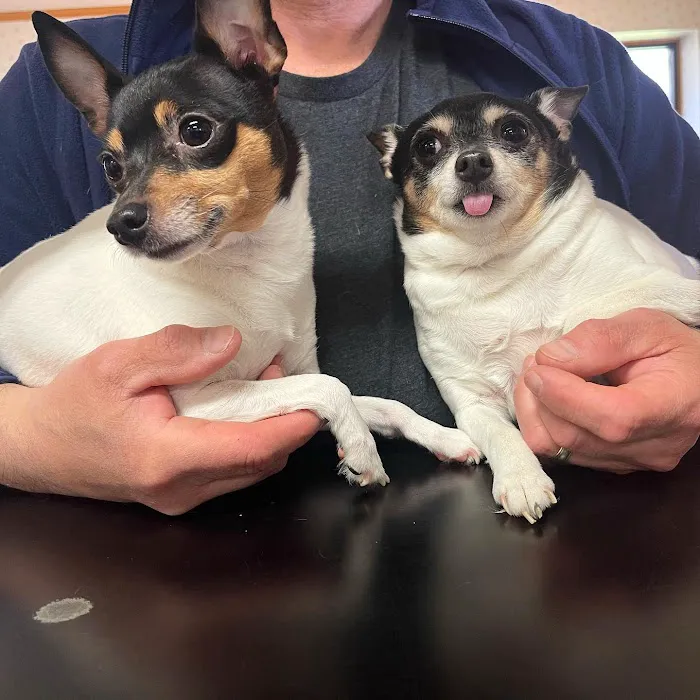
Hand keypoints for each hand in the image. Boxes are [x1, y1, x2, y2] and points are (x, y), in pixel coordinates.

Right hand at [0, 325, 319, 513]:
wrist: (41, 447)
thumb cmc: (75, 404)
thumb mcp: (118, 363)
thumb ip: (177, 351)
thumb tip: (232, 343)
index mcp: (167, 458)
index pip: (253, 448)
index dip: (292, 424)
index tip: (317, 400)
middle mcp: (182, 490)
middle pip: (262, 463)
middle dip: (286, 423)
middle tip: (285, 379)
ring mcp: (183, 500)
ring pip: (251, 472)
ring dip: (269, 433)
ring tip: (263, 387)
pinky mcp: (183, 497)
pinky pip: (233, 473)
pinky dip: (249, 443)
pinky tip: (239, 410)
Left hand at [514, 309, 699, 472]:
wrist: (695, 381)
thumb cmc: (673, 349)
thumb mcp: (644, 326)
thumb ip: (599, 339)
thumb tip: (550, 358)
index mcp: (672, 407)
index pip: (611, 417)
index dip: (563, 394)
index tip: (537, 366)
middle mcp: (654, 447)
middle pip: (575, 437)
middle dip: (539, 398)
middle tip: (533, 363)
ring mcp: (633, 463)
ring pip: (560, 450)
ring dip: (535, 412)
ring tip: (537, 377)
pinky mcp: (613, 466)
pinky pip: (562, 454)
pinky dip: (544, 425)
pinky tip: (548, 398)